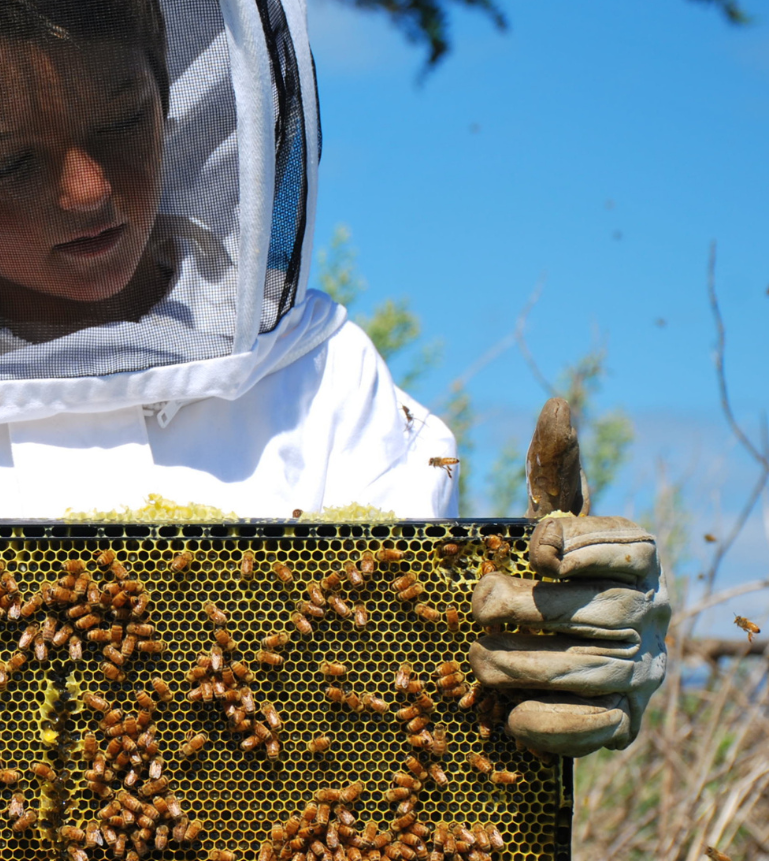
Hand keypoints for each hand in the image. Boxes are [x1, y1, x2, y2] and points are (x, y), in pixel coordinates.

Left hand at [468, 398, 670, 755]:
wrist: (551, 652)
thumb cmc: (549, 575)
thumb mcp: (549, 520)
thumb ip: (554, 471)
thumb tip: (558, 405)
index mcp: (640, 561)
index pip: (631, 545)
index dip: (579, 545)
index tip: (532, 550)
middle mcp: (654, 615)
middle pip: (600, 613)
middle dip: (525, 611)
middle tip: (479, 610)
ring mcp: (645, 672)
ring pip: (592, 671)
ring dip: (520, 666)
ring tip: (479, 660)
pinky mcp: (626, 723)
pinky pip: (598, 728)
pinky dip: (547, 723)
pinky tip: (510, 713)